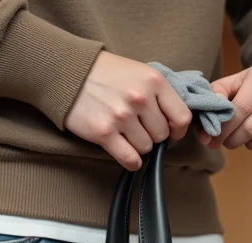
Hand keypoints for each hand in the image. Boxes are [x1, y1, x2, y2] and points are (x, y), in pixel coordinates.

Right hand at [65, 51, 193, 170]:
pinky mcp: (104, 132)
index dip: (178, 130)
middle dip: (153, 136)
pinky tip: (127, 155)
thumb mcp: (139, 72)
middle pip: (162, 135)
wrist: (69, 72)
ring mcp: (121, 116)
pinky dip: (131, 162)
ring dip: (139, 146)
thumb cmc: (107, 73)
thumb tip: (175, 123)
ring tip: (127, 135)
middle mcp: (140, 98)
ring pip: (146, 148)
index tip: (171, 132)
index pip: (182, 117)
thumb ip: (159, 93)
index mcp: (154, 81)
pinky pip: (129, 159)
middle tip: (140, 130)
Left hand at [200, 64, 251, 154]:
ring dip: (249, 144)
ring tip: (247, 137)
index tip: (212, 139)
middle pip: (251, 127)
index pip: (239, 109)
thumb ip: (214, 101)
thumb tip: (205, 131)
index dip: (222, 129)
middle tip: (227, 141)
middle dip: (232, 140)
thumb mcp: (233, 86)